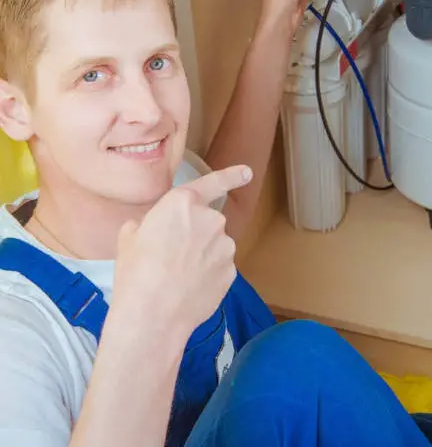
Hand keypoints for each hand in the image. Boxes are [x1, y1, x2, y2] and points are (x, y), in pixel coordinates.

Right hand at [111, 165, 252, 343]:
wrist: (153, 316)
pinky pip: (219, 268)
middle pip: (207, 222)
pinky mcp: (232, 272)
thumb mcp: (129, 237)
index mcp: (183, 204)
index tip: (247, 172)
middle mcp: (211, 220)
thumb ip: (148, 223)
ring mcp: (225, 247)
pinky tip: (190, 290)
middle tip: (172, 256)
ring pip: (215, 246)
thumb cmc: (135, 272)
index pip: (212, 183)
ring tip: (178, 277)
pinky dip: (208, 275)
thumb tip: (152, 228)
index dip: (231, 175)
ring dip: (202, 256)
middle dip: (195, 235)